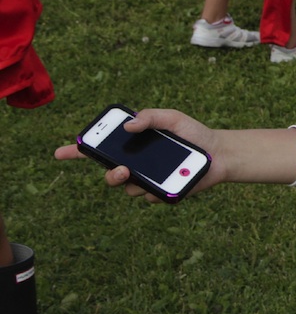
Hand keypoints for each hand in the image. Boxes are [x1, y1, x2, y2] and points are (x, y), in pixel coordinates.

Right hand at [54, 109, 225, 202]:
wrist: (218, 152)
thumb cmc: (193, 133)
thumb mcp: (172, 118)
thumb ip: (150, 117)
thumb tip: (128, 125)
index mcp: (133, 146)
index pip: (99, 150)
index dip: (77, 152)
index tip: (59, 153)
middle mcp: (136, 164)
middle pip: (109, 174)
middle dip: (110, 174)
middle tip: (121, 169)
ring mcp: (147, 180)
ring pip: (128, 188)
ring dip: (133, 183)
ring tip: (148, 175)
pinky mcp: (161, 193)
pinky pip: (150, 197)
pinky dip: (157, 190)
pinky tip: (171, 180)